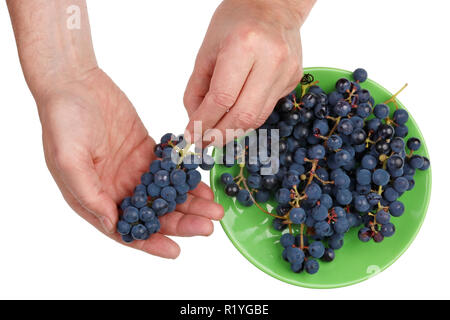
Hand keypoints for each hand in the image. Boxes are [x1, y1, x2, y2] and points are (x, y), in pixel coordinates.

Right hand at [37, 68, 223, 257]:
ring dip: (190, 202)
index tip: (176, 251)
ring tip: (214, 208)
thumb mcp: (69, 159)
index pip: (126, 229)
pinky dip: (186, 178)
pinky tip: (203, 183)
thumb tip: (112, 223)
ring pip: (167, 193)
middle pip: (154, 213)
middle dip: (182, 222)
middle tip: (208, 226)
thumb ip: (90, 193)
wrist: (76, 83)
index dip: (151, 242)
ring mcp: (133, 170)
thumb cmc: (63, 121)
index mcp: (95, 198)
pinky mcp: (146, 152)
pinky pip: (170, 170)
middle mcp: (117, 189)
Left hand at [184, 0, 314, 142]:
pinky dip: (248, 117)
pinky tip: (236, 113)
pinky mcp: (295, 79)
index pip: (221, 98)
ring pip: (258, 118)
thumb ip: (197, 89)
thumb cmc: (235, 22)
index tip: (191, 135)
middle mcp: (271, 59)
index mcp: (244, 45)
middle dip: (220, 135)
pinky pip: (267, 108)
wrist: (274, 7)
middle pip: (243, 115)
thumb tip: (195, 123)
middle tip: (204, 142)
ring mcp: (287, 71)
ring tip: (217, 134)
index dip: (203, 122)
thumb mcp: (207, 50)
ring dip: (234, 131)